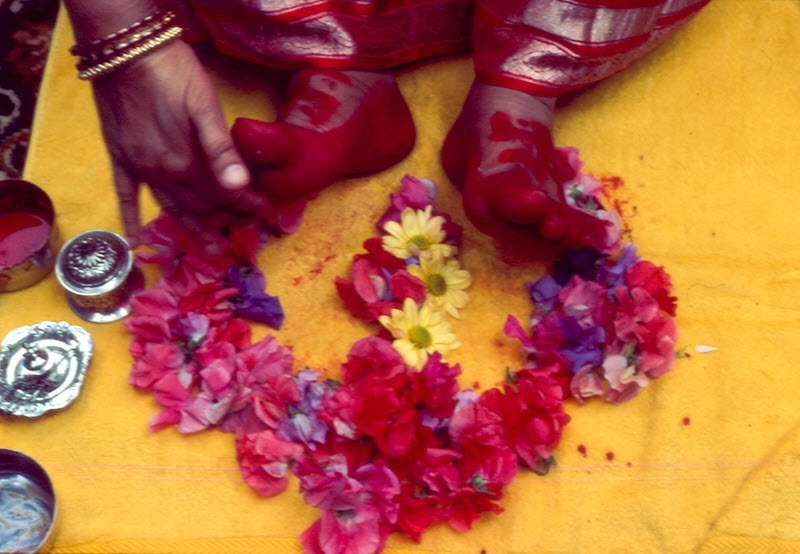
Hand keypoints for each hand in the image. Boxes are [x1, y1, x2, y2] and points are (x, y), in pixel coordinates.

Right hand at [90, 40, 266, 247]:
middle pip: (202, 204)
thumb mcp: (206, 106)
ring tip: (211, 247)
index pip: (223, 194)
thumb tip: (239, 187)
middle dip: (227, 214)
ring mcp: (139, 168)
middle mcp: (163, 173)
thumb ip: (222, 150)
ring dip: (193, 228)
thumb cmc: (174, 73)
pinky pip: (125, 197)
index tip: (263, 208)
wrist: (126, 51)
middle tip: (247, 222)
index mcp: (186, 162)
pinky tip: (134, 243)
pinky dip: (130, 220)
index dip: (246, 203)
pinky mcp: (121, 159)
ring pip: (172, 207)